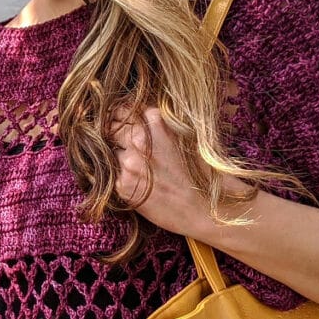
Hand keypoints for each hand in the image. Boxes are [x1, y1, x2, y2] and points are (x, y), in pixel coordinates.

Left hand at [111, 106, 213, 236]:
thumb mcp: (186, 135)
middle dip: (115, 135)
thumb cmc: (203, 173)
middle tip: (126, 146)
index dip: (122, 118)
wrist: (208, 208)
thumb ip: (160, 124)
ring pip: (109, 152)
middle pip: (111, 128)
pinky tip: (142, 185)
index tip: (123, 124)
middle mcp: (140, 139)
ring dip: (119, 158)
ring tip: (140, 170)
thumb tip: (137, 117)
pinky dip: (122, 178)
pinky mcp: (123, 186)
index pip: (123, 110)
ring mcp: (129, 162)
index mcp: (156, 121)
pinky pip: (112, 175)